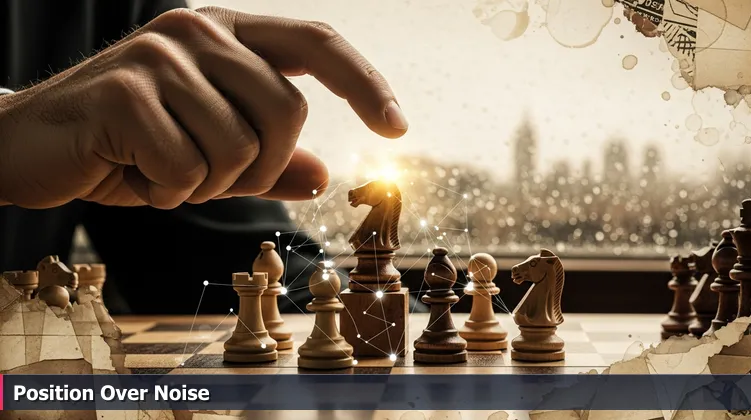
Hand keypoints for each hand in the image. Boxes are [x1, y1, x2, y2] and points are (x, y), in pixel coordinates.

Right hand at [0, 7, 407, 208]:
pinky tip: (134, 174)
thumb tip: (324, 175)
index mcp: (226, 35)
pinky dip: (170, 193)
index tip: (397, 126)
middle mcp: (198, 30)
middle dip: (261, 166)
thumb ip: (266, 162)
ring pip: (240, 147)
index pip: (317, 43)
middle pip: (289, 112)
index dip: (364, 83)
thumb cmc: (126, 148)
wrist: (31, 147)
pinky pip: (188, 168)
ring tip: (162, 170)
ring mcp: (161, 56)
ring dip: (208, 183)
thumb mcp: (206, 156)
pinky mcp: (126, 91)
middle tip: (209, 177)